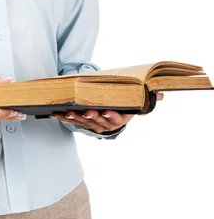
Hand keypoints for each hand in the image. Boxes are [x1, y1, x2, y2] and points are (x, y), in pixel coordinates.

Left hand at [49, 92, 163, 131]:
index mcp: (120, 118)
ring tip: (68, 111)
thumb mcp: (136, 102)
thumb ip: (147, 98)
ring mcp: (93, 125)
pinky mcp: (82, 123)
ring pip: (84, 122)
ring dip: (75, 117)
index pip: (117, 118)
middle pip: (98, 121)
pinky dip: (63, 117)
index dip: (112, 116)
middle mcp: (106, 124)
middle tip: (86, 111)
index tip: (108, 111)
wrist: (112, 118)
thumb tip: (162, 94)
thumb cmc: (124, 106)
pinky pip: (72, 121)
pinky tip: (55, 113)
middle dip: (92, 116)